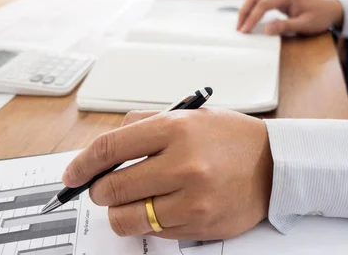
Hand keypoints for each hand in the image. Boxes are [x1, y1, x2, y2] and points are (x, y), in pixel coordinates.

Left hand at [62, 108, 272, 239]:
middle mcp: (183, 164)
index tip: (72, 174)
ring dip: (121, 211)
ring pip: (126, 218)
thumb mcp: (189, 115)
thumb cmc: (230, 138)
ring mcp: (192, 199)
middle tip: (107, 187)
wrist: (275, 164)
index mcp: (176, 129)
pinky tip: (163, 206)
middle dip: (100, 190)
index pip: (109, 148)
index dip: (82, 164)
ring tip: (134, 200)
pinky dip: (149, 222)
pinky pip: (153, 232)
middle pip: (111, 188)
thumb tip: (102, 150)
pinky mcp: (200, 225)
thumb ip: (143, 124)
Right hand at [237, 0, 343, 34]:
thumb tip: (266, 30)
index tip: (245, 30)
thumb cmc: (320, 16)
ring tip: (242, 24)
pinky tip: (250, 18)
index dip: (252, 18)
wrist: (330, 9)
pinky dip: (252, 7)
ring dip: (246, 9)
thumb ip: (285, 26)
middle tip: (239, 28)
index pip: (263, 4)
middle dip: (244, 12)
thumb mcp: (305, 25)